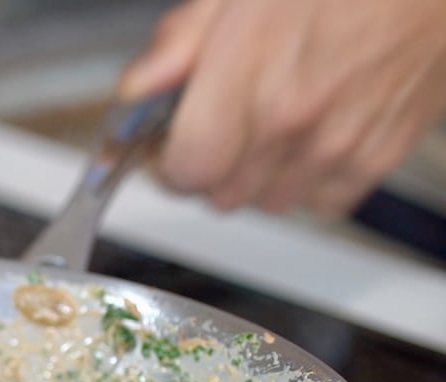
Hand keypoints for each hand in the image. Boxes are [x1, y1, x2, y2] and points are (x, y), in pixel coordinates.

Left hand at [119, 0, 445, 215]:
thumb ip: (179, 44)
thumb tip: (137, 88)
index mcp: (250, 80)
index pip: (182, 172)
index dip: (167, 161)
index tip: (168, 143)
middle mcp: (292, 123)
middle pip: (218, 195)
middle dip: (208, 166)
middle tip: (218, 125)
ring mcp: (337, 146)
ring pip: (267, 202)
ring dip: (256, 176)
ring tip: (268, 124)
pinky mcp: (379, 155)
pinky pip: (323, 202)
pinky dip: (309, 181)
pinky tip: (309, 138)